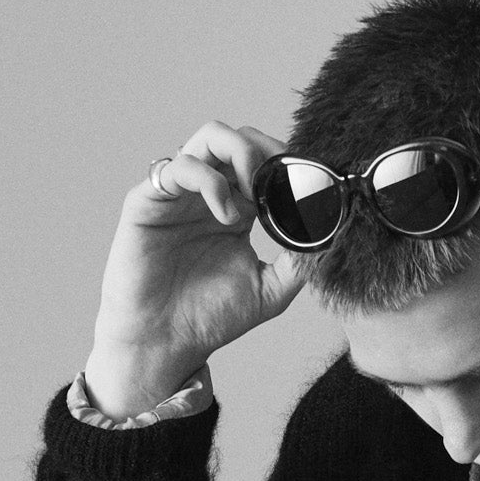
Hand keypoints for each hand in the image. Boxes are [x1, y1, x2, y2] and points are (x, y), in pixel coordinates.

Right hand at [84, 120, 306, 417]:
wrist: (165, 343)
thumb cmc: (210, 318)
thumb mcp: (270, 291)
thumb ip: (298, 263)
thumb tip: (330, 237)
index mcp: (237, 210)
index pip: (264, 163)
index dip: (288, 163)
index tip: (312, 180)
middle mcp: (209, 194)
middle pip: (240, 138)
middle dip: (267, 150)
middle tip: (284, 180)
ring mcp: (180, 193)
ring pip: (210, 137)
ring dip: (241, 155)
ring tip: (254, 196)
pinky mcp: (150, 199)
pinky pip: (179, 166)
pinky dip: (210, 181)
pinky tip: (227, 214)